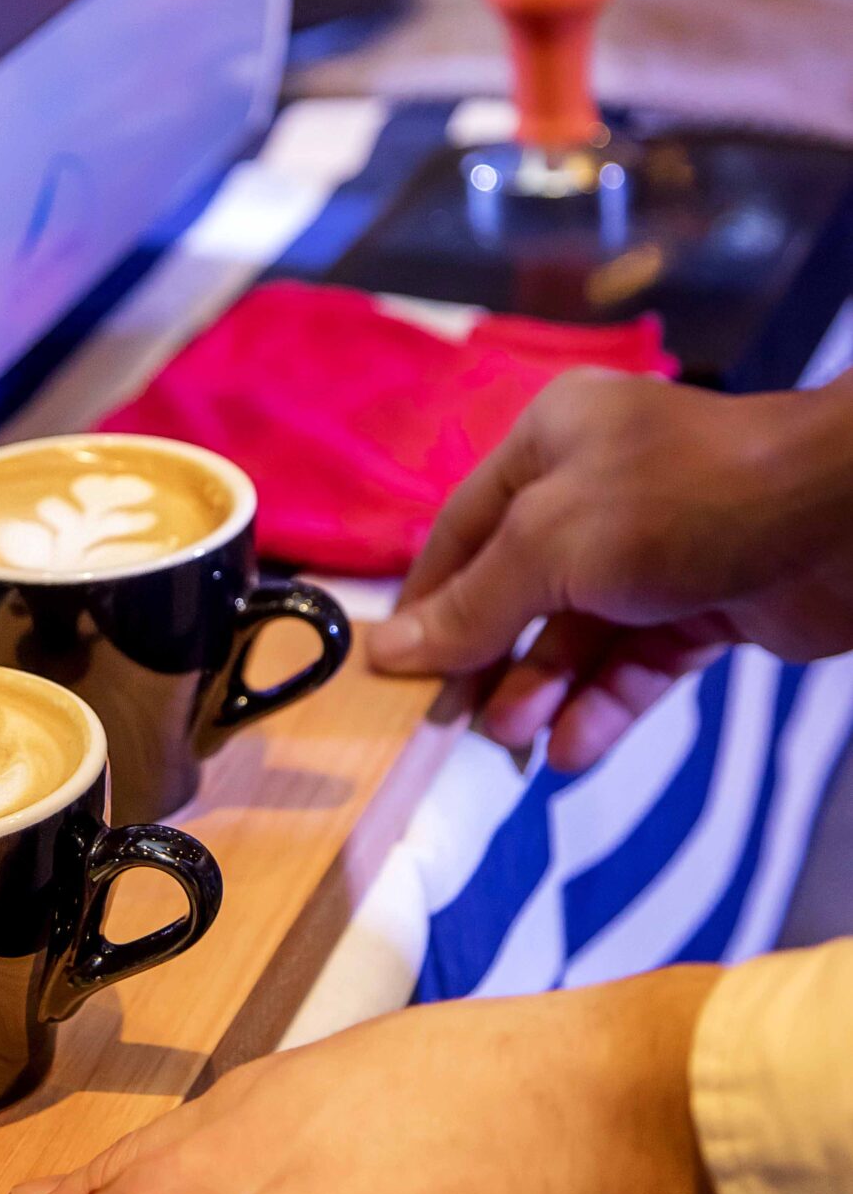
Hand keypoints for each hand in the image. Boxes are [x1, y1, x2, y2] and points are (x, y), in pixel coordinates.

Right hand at [369, 367, 852, 770]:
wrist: (842, 519)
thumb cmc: (675, 504)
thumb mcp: (549, 545)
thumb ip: (471, 606)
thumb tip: (386, 651)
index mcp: (551, 442)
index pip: (463, 528)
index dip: (428, 600)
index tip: (392, 672)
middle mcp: (599, 488)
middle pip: (519, 585)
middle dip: (488, 657)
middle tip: (454, 724)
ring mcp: (657, 548)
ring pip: (579, 631)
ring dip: (542, 689)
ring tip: (514, 743)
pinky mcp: (706, 601)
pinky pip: (637, 660)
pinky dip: (603, 704)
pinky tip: (571, 750)